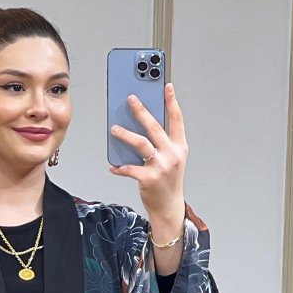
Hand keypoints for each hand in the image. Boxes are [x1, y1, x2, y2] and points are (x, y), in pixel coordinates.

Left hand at [109, 82, 187, 226]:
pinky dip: (120, 167)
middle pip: (154, 127)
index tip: (167, 85)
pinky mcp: (148, 179)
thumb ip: (161, 142)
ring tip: (114, 128)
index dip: (172, 101)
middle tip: (130, 99)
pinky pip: (130, 168)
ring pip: (141, 144)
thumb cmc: (167, 180)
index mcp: (179, 147)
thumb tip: (141, 124)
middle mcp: (172, 155)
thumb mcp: (171, 158)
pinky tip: (113, 166)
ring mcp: (161, 166)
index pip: (176, 119)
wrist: (168, 207)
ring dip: (125, 135)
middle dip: (141, 111)